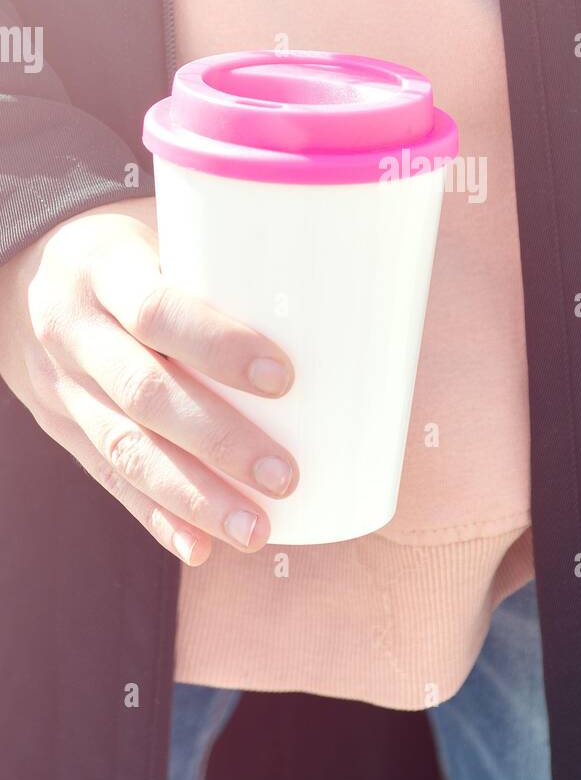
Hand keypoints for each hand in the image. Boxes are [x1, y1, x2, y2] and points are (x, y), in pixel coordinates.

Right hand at [0, 197, 297, 564]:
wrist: (25, 276)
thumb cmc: (133, 251)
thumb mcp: (164, 232)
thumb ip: (231, 263)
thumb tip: (349, 295)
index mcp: (104, 266)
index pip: (157, 310)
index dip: (218, 345)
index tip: (284, 379)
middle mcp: (74, 329)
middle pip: (145, 393)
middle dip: (219, 441)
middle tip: (284, 476)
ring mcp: (61, 385)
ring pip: (125, 448)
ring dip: (193, 498)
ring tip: (256, 530)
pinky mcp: (61, 428)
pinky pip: (107, 479)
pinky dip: (156, 517)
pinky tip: (202, 546)